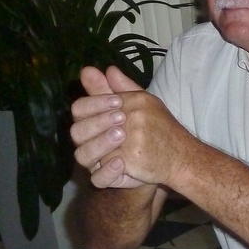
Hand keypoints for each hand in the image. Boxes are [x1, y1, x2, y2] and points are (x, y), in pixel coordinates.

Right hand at [71, 66, 146, 188]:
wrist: (171, 152)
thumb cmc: (149, 125)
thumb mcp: (137, 103)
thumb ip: (117, 88)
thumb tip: (91, 69)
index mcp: (92, 120)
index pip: (79, 109)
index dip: (95, 104)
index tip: (118, 100)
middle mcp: (88, 141)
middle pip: (77, 132)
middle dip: (98, 123)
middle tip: (122, 117)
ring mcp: (95, 161)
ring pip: (82, 155)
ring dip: (101, 144)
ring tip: (122, 135)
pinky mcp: (106, 178)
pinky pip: (97, 179)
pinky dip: (107, 171)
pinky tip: (122, 161)